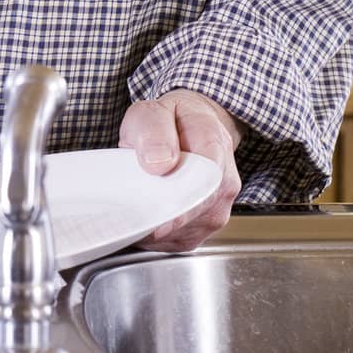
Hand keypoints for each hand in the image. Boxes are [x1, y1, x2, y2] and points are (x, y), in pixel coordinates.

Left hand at [118, 87, 241, 251]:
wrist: (190, 127)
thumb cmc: (172, 120)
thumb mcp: (154, 111)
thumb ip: (154, 131)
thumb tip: (158, 163)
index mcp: (215, 146)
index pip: (204, 183)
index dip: (180, 206)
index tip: (156, 221)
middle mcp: (223, 183)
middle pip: (193, 214)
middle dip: (158, 218)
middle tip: (129, 214)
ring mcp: (217, 209)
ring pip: (184, 233)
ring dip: (155, 228)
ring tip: (136, 207)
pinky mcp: (203, 227)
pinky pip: (178, 241)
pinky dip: (155, 235)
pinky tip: (144, 218)